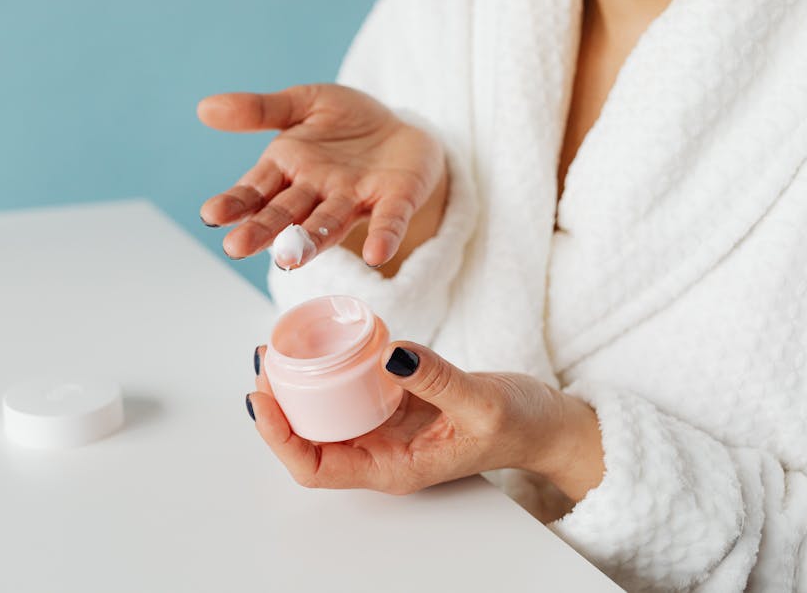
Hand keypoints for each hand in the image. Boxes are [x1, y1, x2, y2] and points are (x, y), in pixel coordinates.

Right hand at [198, 84, 447, 270]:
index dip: (235, 202)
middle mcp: (316, 192)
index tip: (211, 215)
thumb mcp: (303, 102)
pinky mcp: (395, 201)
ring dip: (310, 242)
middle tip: (237, 248)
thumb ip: (260, 109)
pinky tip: (376, 254)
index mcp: (288, 168)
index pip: (256, 190)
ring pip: (328, 224)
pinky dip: (382, 238)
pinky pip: (388, 221)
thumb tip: (204, 107)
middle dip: (263, 231)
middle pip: (285, 214)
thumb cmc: (346, 122)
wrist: (403, 127)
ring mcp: (354, 199)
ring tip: (290, 260)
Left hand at [247, 342, 604, 500]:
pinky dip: (327, 369)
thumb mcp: (483, 403)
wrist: (542, 424)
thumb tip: (393, 355)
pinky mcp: (394, 403)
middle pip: (307, 439)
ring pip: (323, 414)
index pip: (315, 467)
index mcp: (392, 467)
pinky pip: (348, 390)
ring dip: (296, 385)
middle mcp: (380, 451)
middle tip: (265, 358)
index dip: (280, 438)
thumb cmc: (519, 426)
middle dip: (277, 405)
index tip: (263, 398)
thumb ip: (438, 379)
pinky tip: (320, 340)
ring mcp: (385, 428)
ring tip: (279, 347)